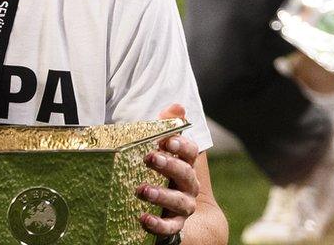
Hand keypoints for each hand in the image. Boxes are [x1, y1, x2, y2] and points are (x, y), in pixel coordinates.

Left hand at [137, 104, 199, 237]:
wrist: (175, 212)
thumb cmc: (163, 173)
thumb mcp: (161, 149)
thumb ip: (167, 127)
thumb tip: (177, 106)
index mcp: (186, 164)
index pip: (191, 151)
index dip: (181, 145)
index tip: (166, 141)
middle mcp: (189, 185)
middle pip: (186, 174)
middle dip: (169, 165)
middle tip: (150, 158)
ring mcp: (184, 206)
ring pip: (180, 201)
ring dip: (162, 195)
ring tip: (142, 190)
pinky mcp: (175, 225)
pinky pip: (170, 227)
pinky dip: (158, 224)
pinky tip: (143, 218)